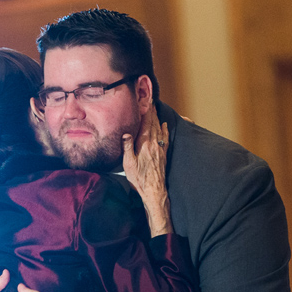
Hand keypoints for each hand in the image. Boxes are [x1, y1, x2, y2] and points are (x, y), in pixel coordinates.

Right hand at [123, 107, 171, 235]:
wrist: (154, 190)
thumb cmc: (139, 179)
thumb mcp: (128, 164)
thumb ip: (127, 147)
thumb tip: (126, 133)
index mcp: (144, 145)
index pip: (145, 124)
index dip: (145, 113)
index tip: (145, 102)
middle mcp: (154, 144)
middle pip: (153, 124)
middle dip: (151, 112)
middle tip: (150, 101)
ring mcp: (160, 149)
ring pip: (159, 129)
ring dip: (157, 118)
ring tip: (155, 109)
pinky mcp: (163, 154)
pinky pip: (165, 138)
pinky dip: (165, 130)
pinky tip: (164, 125)